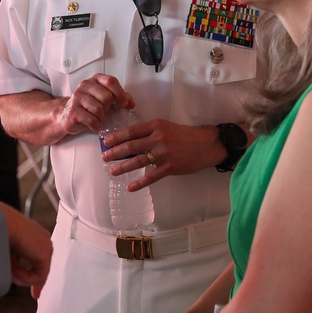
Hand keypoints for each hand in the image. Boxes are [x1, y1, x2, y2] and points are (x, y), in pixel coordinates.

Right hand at [0, 202, 52, 295]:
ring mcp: (45, 244)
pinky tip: (14, 273)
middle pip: (42, 266)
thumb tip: (10, 275)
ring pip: (39, 272)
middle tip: (34, 294)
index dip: (33, 273)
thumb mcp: (5, 249)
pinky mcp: (46, 253)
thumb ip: (12, 261)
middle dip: (35, 281)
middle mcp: (41, 238)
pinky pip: (40, 276)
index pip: (38, 257)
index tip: (34, 290)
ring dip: (22, 277)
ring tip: (9, 273)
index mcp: (31, 234)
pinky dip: (25, 278)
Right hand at [55, 74, 133, 136]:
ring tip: (96, 118)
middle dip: (108, 108)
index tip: (124, 104)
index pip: (110, 81)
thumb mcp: (104, 99)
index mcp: (95, 80)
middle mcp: (85, 86)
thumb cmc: (88, 107)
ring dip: (101, 117)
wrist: (67, 115)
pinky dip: (95, 125)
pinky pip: (91, 119)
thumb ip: (119, 98)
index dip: (120, 93)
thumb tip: (131, 103)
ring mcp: (77, 98)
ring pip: (99, 109)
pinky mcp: (73, 111)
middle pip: (106, 97)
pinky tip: (92, 124)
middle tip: (103, 112)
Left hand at [101, 120, 225, 190]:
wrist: (207, 144)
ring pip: (138, 160)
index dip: (116, 137)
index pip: (131, 131)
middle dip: (115, 152)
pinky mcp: (170, 167)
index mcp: (156, 126)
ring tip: (112, 171)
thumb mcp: (166, 127)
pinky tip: (130, 187)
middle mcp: (158, 138)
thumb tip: (130, 141)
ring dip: (123, 166)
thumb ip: (150, 132)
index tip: (106, 142)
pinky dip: (139, 183)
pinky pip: (151, 177)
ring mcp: (164, 153)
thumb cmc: (185, 135)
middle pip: (131, 145)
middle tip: (104, 157)